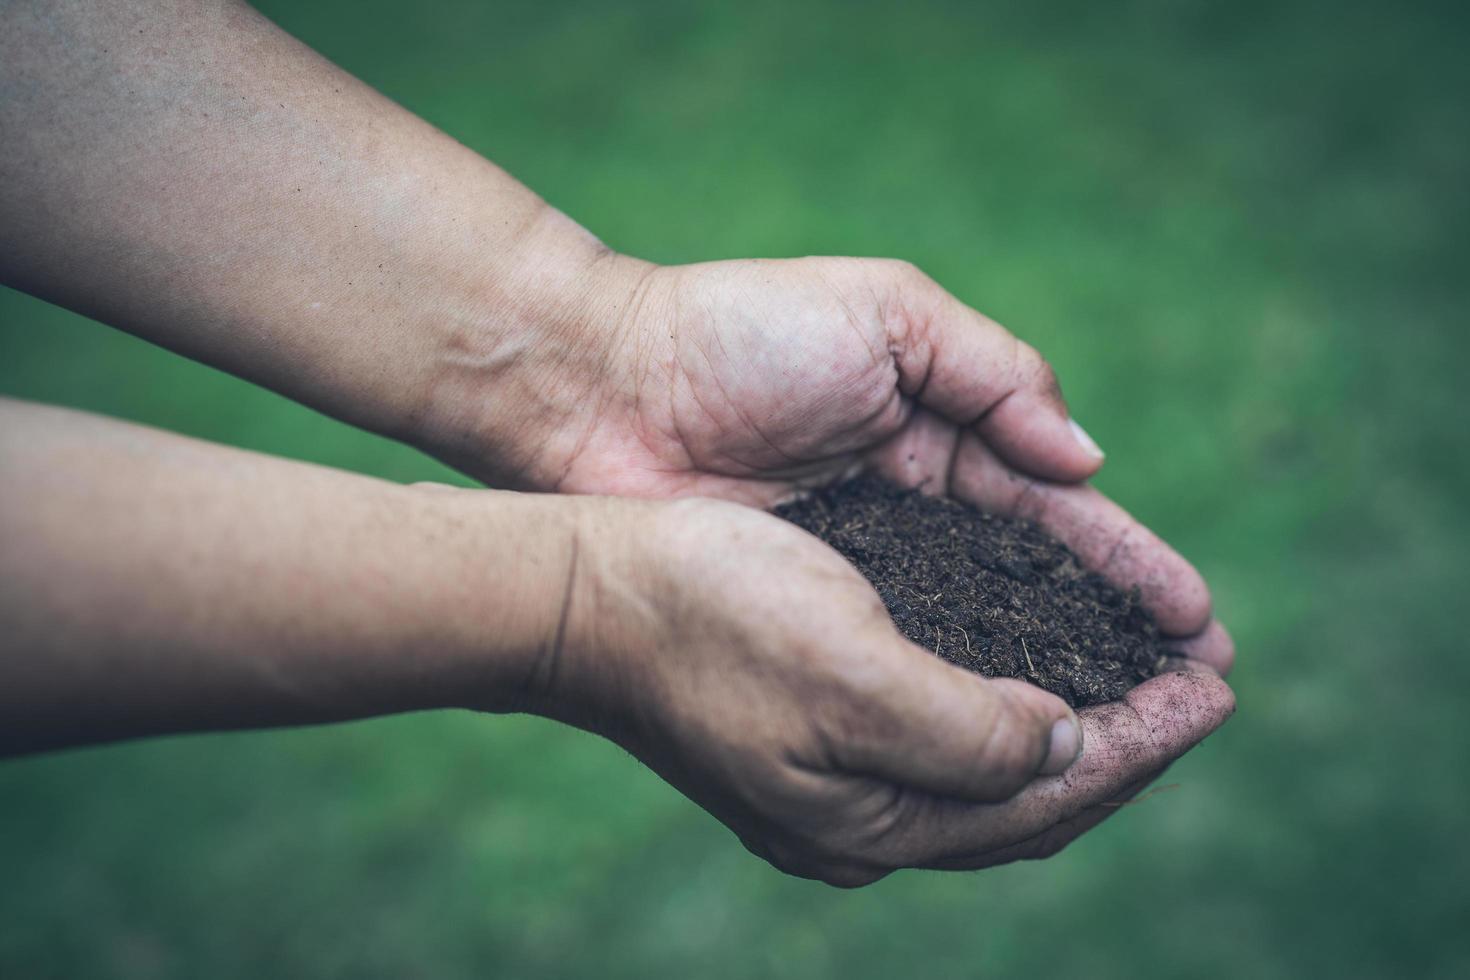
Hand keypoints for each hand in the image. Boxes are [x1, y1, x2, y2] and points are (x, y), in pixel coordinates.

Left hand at [435, 255, 1232, 672]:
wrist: (603, 388)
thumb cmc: (740, 335)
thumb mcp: (888, 314)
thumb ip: (994, 373)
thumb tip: (1085, 459)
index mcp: (939, 433)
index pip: (1055, 508)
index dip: (1126, 562)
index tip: (1196, 615)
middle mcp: (912, 511)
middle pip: (1036, 585)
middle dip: (1116, 634)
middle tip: (1197, 691)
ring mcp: (862, 570)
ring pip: (979, 636)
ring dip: (1058, 679)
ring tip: (1139, 730)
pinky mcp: (809, 615)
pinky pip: (900, 663)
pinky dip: (961, 696)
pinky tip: (1019, 737)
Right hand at [532, 496, 1232, 886]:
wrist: (584, 592)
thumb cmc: (707, 616)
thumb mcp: (848, 673)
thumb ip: (968, 730)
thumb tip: (1063, 745)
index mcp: (872, 820)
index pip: (1045, 799)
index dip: (1142, 744)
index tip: (1214, 685)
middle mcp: (861, 814)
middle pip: (1029, 796)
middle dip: (1126, 742)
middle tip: (1203, 685)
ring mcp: (836, 774)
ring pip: (991, 764)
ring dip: (1077, 719)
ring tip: (1145, 676)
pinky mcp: (817, 724)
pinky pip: (948, 727)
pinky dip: (1013, 698)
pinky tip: (1039, 663)